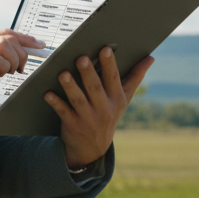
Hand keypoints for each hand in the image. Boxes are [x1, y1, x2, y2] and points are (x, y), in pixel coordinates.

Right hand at [0, 29, 43, 125]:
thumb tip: (17, 55)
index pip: (5, 32)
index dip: (25, 38)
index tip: (39, 45)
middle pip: (8, 36)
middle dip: (23, 51)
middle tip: (22, 67)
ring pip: (5, 45)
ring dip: (14, 60)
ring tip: (9, 72)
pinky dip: (5, 67)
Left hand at [43, 47, 152, 167]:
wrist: (93, 148)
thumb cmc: (109, 113)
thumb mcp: (124, 99)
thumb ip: (135, 77)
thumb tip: (151, 58)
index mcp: (117, 99)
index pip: (113, 79)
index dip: (109, 64)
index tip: (105, 49)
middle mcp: (104, 109)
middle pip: (95, 88)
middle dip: (88, 73)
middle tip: (80, 58)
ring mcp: (88, 118)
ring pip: (78, 100)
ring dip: (70, 87)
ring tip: (62, 73)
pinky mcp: (73, 125)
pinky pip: (63, 112)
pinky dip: (56, 103)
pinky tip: (47, 93)